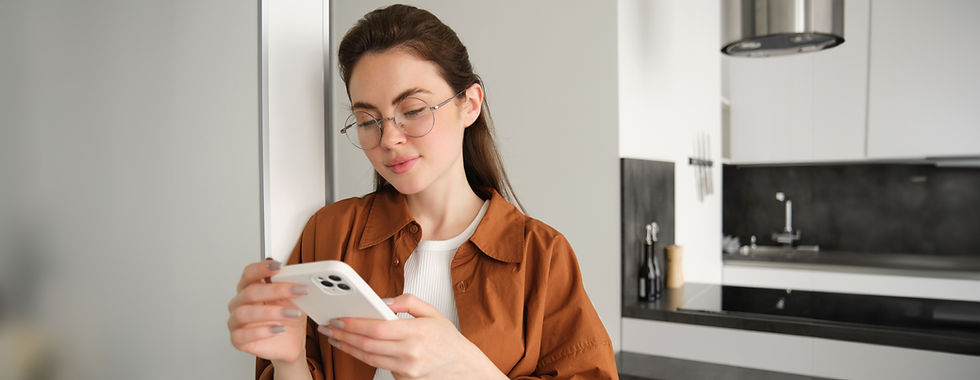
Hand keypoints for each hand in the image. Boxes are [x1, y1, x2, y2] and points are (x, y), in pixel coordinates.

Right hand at [227, 259, 308, 364]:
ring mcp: (236, 322)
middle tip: (297, 290)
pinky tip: (277, 329)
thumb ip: (289, 286)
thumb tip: (294, 274)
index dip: (261, 268)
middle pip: (250, 292)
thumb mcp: (293, 299)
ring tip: (291, 313)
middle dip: (276, 290)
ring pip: (244, 313)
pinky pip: (242, 335)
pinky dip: (261, 332)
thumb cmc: (287, 319)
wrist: (290, 342)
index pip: (249, 273)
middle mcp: (240, 303)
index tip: (278, 267)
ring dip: (271, 312)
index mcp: (250, 288)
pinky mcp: (238, 340)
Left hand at [319, 294, 505, 379]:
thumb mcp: (433, 313)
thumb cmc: (449, 342)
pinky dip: (365, 357)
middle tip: (328, 328)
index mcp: (417, 332)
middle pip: (366, 345)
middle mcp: (410, 353)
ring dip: (348, 348)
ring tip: (336, 338)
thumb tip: (384, 300)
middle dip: (343, 335)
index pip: (376, 328)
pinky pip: (379, 366)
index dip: (353, 323)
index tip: (338, 318)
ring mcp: (406, 369)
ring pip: (368, 358)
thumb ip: (407, 302)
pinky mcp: (404, 379)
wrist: (465, 370)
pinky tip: (355, 348)